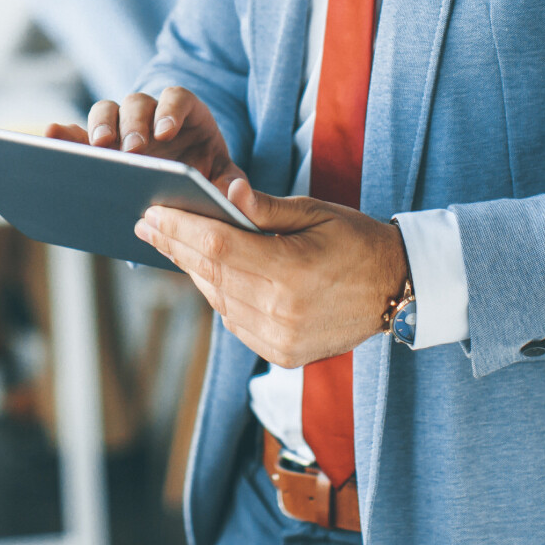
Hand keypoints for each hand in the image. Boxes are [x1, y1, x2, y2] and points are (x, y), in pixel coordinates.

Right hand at [44, 86, 244, 197]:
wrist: (187, 186)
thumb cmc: (208, 175)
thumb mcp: (225, 178)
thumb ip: (234, 185)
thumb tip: (233, 195)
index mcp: (186, 114)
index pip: (177, 99)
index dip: (170, 110)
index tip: (166, 132)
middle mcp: (150, 114)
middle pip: (137, 104)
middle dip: (133, 125)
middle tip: (132, 150)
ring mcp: (122, 126)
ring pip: (106, 111)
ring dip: (99, 127)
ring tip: (97, 150)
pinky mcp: (99, 144)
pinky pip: (78, 134)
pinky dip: (65, 134)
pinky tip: (51, 140)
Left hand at [135, 182, 409, 367]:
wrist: (396, 290)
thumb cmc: (357, 240)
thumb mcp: (317, 211)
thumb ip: (267, 206)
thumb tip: (226, 189)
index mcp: (290, 272)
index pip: (217, 247)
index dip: (180, 229)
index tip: (152, 212)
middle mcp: (280, 312)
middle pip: (210, 274)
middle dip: (176, 246)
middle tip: (147, 224)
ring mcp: (279, 339)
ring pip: (218, 300)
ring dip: (193, 270)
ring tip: (172, 243)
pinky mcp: (282, 354)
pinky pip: (234, 321)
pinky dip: (219, 295)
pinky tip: (208, 272)